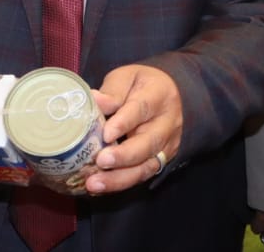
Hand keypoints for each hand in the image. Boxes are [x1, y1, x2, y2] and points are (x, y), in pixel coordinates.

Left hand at [85, 64, 182, 194]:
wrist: (169, 95)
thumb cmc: (141, 85)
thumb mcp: (127, 77)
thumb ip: (113, 91)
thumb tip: (94, 100)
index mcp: (158, 96)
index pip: (142, 109)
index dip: (124, 123)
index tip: (106, 133)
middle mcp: (166, 123)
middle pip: (148, 143)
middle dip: (123, 156)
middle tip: (100, 162)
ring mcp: (166, 145)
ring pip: (146, 166)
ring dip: (120, 178)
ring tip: (94, 183)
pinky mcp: (160, 160)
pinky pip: (142, 175)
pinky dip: (121, 183)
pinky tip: (100, 187)